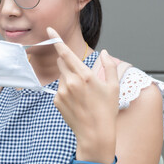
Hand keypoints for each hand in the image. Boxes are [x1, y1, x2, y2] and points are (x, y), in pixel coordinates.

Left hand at [47, 27, 118, 163]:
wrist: (95, 133)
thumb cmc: (107, 110)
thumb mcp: (114, 86)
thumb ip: (110, 66)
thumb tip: (105, 52)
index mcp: (85, 75)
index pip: (66, 53)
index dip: (56, 40)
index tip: (49, 30)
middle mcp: (71, 81)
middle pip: (62, 63)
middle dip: (68, 63)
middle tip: (81, 76)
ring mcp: (62, 91)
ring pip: (62, 76)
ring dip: (69, 79)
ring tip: (82, 95)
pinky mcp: (56, 100)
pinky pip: (59, 89)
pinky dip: (66, 92)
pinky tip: (76, 102)